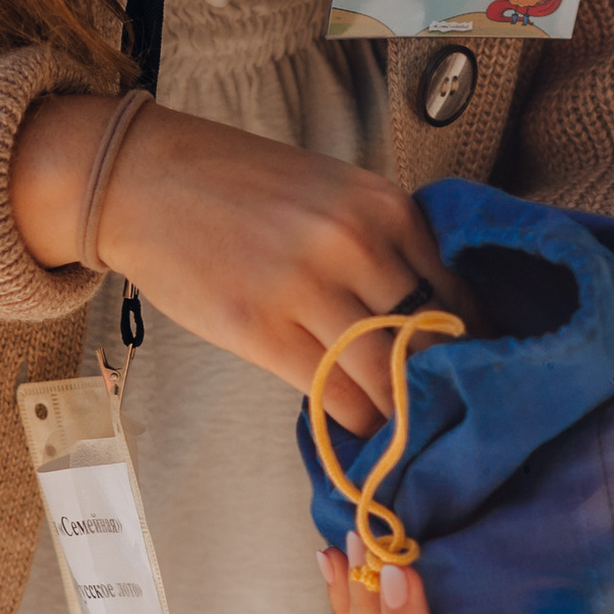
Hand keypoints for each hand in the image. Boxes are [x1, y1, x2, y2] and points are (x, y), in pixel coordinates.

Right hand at [11, 97, 450, 435]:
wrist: (147, 179)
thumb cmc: (242, 187)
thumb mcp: (334, 193)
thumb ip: (385, 246)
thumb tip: (433, 321)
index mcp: (384, 206)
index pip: (456, 297)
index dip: (465, 348)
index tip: (464, 377)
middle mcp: (356, 243)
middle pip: (430, 342)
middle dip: (439, 387)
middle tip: (442, 417)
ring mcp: (307, 288)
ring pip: (388, 379)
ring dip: (399, 415)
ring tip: (404, 433)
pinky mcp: (260, 329)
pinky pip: (336, 398)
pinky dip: (355, 424)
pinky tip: (359, 430)